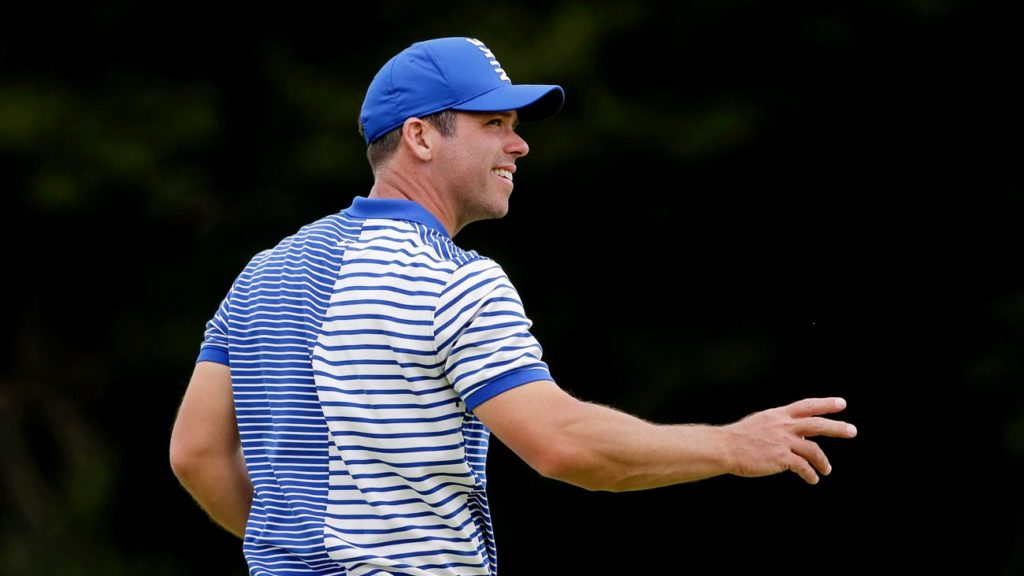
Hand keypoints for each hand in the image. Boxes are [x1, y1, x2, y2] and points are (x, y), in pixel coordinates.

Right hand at [723, 397, 856, 483]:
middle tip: (852, 431)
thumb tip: (796, 434)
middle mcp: (783, 426)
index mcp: (778, 415)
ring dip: (823, 461)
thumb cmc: (738, 438)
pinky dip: (810, 474)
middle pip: (817, 424)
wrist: (725, 447)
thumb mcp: (760, 422)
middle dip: (837, 427)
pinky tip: (812, 479)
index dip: (825, 404)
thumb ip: (778, 426)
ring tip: (827, 470)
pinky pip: (803, 467)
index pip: (807, 406)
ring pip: (813, 449)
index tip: (841, 404)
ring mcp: (783, 442)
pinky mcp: (781, 458)